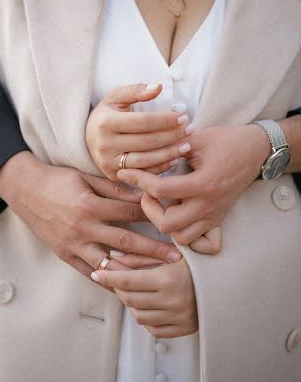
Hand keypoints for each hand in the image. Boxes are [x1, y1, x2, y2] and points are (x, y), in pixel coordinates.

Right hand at [0, 151, 182, 279]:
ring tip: (155, 279)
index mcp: (90, 205)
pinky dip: (109, 282)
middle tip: (177, 258)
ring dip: (134, 272)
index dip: (152, 216)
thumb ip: (113, 188)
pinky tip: (126, 287)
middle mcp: (83, 228)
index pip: (129, 212)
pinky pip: (91, 273)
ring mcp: (74, 245)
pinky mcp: (66, 256)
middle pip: (126, 242)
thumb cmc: (57, 180)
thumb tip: (142, 194)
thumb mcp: (85, 178)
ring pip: (110, 265)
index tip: (172, 221)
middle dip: (153, 250)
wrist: (25, 191)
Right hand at [86, 83, 193, 180]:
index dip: (166, 120)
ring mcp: (109, 162)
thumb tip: (158, 87)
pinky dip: (161, 167)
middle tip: (190, 130)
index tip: (184, 117)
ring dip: (170, 153)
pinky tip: (174, 158)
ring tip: (187, 145)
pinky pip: (142, 173)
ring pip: (146, 160)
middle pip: (147, 142)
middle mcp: (105, 144)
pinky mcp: (114, 175)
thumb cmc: (107, 114)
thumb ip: (136, 91)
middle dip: (172, 136)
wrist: (87, 138)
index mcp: (106, 122)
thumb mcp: (116, 97)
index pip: (144, 122)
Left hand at [91, 256, 197, 337]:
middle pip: (129, 299)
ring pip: (138, 315)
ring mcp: (177, 318)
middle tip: (117, 279)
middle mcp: (172, 301)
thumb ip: (140, 256)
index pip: (127, 281)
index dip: (108, 277)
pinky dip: (147, 317)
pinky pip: (153, 329)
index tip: (97, 273)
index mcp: (167, 279)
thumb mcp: (169, 254)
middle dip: (118, 288)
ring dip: (132, 303)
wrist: (228, 283)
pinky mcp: (182, 330)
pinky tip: (151, 305)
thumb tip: (113, 256)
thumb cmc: (197, 263)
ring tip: (138, 291)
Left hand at [116, 124, 271, 253]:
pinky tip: (178, 219)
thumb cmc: (225, 141)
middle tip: (146, 192)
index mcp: (203, 184)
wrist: (255, 150)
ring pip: (181, 238)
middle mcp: (208, 205)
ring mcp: (214, 215)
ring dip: (165, 223)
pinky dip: (186, 237)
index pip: (161, 190)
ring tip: (161, 204)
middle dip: (149, 209)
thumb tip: (140, 153)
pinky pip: (201, 243)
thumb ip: (170, 148)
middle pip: (167, 224)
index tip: (125, 171)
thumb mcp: (195, 139)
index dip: (139, 180)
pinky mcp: (217, 219)